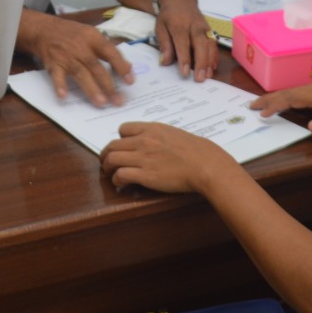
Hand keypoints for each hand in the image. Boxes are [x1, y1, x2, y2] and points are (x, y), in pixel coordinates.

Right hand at [20, 11, 133, 106]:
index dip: (121, 67)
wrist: (44, 29)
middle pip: (96, 67)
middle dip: (108, 85)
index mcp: (93, 38)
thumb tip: (127, 67)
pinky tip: (63, 96)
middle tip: (118, 101)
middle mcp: (80, 47)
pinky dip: (59, 85)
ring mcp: (66, 56)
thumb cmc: (72, 34)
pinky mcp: (53, 64)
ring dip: (91, 89)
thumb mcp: (92, 35)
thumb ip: (108, 50)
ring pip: (80, 74)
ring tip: (102, 103)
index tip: (130, 82)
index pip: (110, 53)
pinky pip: (57, 76)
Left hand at [100, 121, 241, 191]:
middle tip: (107, 163)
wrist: (205, 165)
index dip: (120, 139)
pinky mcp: (145, 175)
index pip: (123, 128)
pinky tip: (121, 184)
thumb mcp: (174, 134)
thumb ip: (159, 136)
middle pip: (112, 145)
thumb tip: (152, 143)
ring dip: (107, 168)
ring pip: (111, 159)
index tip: (123, 148)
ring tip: (110, 174)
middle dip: (106, 155)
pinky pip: (120, 175)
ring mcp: (143, 158)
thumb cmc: (196, 151)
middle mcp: (144, 141)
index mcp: (151, 129)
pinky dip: (116, 180)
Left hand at [153, 0, 218, 81]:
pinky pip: (214, 44)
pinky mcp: (209, 30)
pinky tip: (213, 67)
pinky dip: (214, 56)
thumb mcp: (160, 27)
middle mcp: (194, 26)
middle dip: (201, 63)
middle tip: (200, 78)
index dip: (184, 59)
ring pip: (210, 45)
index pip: (183, 44)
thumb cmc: (168, 16)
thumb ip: (164, 44)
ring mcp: (204, 27)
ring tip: (207, 76)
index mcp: (179, 25)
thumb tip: (165, 62)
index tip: (185, 73)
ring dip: (210, 61)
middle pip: (200, 45)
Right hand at [250, 78, 311, 134]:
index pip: (291, 99)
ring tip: (259, 103)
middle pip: (286, 93)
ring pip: (290, 91)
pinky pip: (296, 91)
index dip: (275, 106)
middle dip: (267, 99)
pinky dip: (284, 95)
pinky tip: (281, 100)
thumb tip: (309, 128)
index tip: (262, 114)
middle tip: (250, 106)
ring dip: (274, 97)